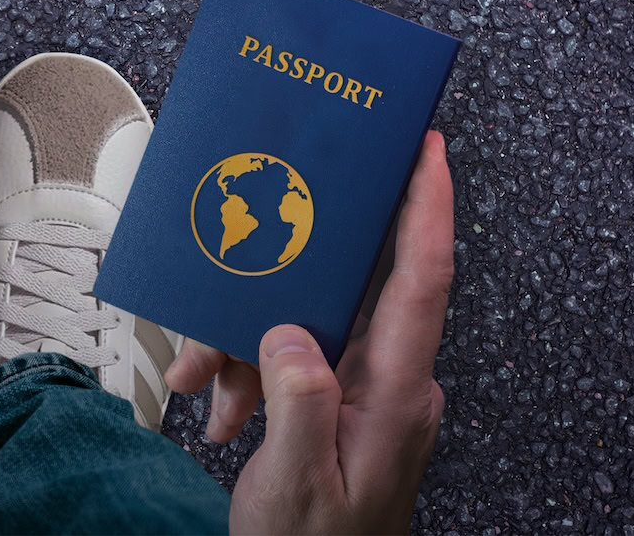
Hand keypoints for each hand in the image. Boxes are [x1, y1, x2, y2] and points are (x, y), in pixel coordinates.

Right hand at [167, 131, 454, 534]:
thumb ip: (300, 401)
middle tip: (218, 330)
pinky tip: (222, 405)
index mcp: (398, 398)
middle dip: (270, 294)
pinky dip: (251, 370)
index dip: (428, 207)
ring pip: (305, 326)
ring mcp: (372, 393)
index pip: (423, 282)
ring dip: (246, 346)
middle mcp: (395, 386)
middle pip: (340, 298)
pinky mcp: (346, 401)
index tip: (427, 149)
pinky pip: (297, 357)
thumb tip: (290, 330)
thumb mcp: (299, 484)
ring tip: (205, 391)